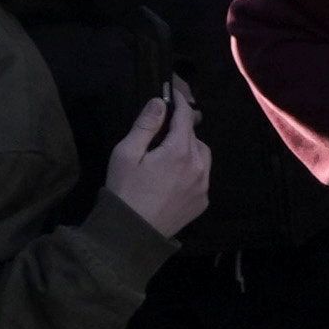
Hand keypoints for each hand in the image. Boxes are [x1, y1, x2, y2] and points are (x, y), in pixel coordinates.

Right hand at [103, 79, 213, 236]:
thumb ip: (145, 125)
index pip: (185, 117)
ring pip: (203, 156)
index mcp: (180, 151)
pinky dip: (192, 170)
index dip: (179, 102)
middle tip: (162, 132)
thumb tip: (159, 102)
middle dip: (182, 129)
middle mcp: (199, 166)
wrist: (131, 234)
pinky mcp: (202, 202)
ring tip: (168, 154)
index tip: (174, 93)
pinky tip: (173, 178)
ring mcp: (203, 186)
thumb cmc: (124, 190)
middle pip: (195, 137)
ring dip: (190, 149)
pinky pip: (202, 177)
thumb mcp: (126, 153)